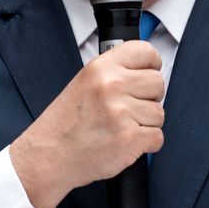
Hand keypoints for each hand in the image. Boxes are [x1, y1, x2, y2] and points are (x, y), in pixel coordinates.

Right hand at [10, 41, 164, 207]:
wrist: (49, 155)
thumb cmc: (65, 124)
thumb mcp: (84, 83)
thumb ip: (114, 73)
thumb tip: (147, 71)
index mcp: (101, 68)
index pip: (146, 51)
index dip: (152, 65)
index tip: (149, 74)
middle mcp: (112, 85)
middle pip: (158, 83)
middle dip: (150, 98)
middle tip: (130, 109)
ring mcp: (121, 112)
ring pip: (159, 113)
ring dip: (146, 124)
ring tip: (121, 127)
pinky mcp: (130, 138)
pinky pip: (157, 137)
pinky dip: (146, 144)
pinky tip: (125, 142)